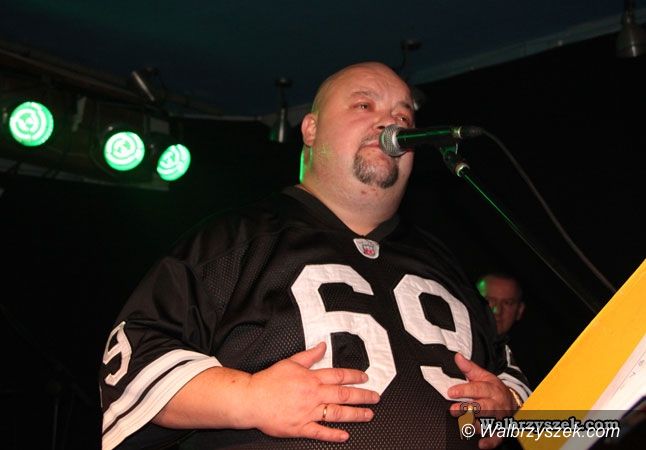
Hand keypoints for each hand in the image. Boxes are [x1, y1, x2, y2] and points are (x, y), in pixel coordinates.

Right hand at [244, 342, 379, 441]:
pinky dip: (333, 434)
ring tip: (368, 415)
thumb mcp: (290, 362)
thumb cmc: (269, 381)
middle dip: (363, 396)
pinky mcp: (300, 427)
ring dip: (355, 415)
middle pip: (344, 395)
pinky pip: (320, 432)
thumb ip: (309, 355)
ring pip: (337, 413)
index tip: (365, 378)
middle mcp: (313, 394)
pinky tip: (345, 435)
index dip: (355, 376)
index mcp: (311, 378)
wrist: (251, 398)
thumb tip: (323, 346)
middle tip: (376, 397)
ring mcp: (308, 412)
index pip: (339, 375)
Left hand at [447, 353, 515, 448]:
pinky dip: (490, 442)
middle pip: (483, 407)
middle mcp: (496, 404)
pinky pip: (497, 437)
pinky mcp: (500, 430)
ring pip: (489, 423)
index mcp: (491, 389)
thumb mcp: (483, 376)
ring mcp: (499, 418)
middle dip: (468, 408)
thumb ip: (469, 368)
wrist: (513, 402)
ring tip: (464, 425)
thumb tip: (458, 356)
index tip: (451, 392)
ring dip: (476, 425)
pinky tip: (481, 444)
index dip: (464, 390)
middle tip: (454, 409)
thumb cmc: (494, 389)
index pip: (477, 389)